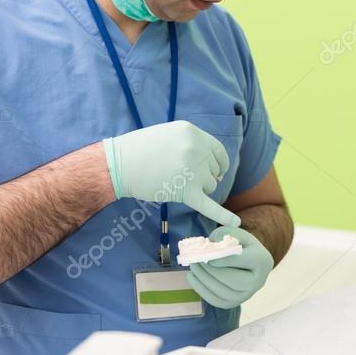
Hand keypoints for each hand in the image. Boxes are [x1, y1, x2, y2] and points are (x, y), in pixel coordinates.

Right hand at [102, 121, 239, 227]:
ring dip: (197, 188)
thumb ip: (192, 142)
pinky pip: (209, 205)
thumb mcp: (170, 133)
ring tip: (175, 183)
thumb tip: (214, 163)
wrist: (119, 165)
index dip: (219, 163)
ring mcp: (192, 170)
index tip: (217, 171)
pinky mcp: (185, 191)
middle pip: (214, 170)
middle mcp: (195, 149)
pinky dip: (223, 215)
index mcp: (192, 132)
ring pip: (209, 186)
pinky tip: (236, 221)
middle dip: (203, 176)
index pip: (218, 151)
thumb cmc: (140, 150)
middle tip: (184, 177)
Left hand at [186, 226, 272, 308]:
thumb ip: (225, 235)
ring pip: (223, 291)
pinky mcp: (234, 303)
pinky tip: (193, 277)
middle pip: (232, 280)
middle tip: (196, 260)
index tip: (206, 254)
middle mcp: (258, 281)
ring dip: (203, 279)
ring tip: (193, 267)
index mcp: (262, 260)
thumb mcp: (236, 234)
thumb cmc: (240, 244)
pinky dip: (201, 289)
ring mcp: (246, 295)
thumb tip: (211, 244)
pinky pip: (216, 300)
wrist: (246, 262)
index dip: (221, 258)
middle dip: (210, 271)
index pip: (240, 260)